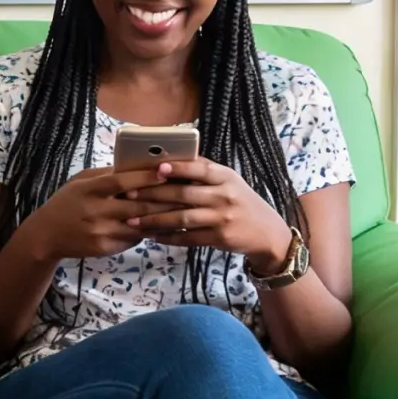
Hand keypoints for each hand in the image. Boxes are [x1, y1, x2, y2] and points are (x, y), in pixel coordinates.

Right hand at [21, 166, 177, 262]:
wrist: (46, 236)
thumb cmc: (66, 203)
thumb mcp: (80, 183)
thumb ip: (105, 176)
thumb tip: (135, 167)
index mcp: (89, 190)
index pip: (121, 181)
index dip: (144, 176)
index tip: (166, 169)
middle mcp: (96, 212)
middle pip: (137, 205)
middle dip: (164, 199)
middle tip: (187, 192)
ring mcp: (102, 232)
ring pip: (140, 225)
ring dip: (162, 218)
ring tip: (183, 209)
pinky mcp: (106, 248)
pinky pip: (134, 239)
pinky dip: (149, 231)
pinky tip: (164, 226)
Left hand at [126, 160, 293, 271]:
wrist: (267, 233)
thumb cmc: (240, 201)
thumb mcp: (229, 181)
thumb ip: (203, 172)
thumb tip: (166, 160)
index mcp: (225, 177)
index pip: (199, 168)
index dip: (177, 168)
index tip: (155, 167)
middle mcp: (224, 196)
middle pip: (183, 194)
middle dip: (153, 194)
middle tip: (129, 195)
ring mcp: (222, 218)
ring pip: (182, 218)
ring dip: (154, 219)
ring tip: (132, 221)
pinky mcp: (219, 238)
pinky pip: (188, 237)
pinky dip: (168, 237)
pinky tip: (151, 236)